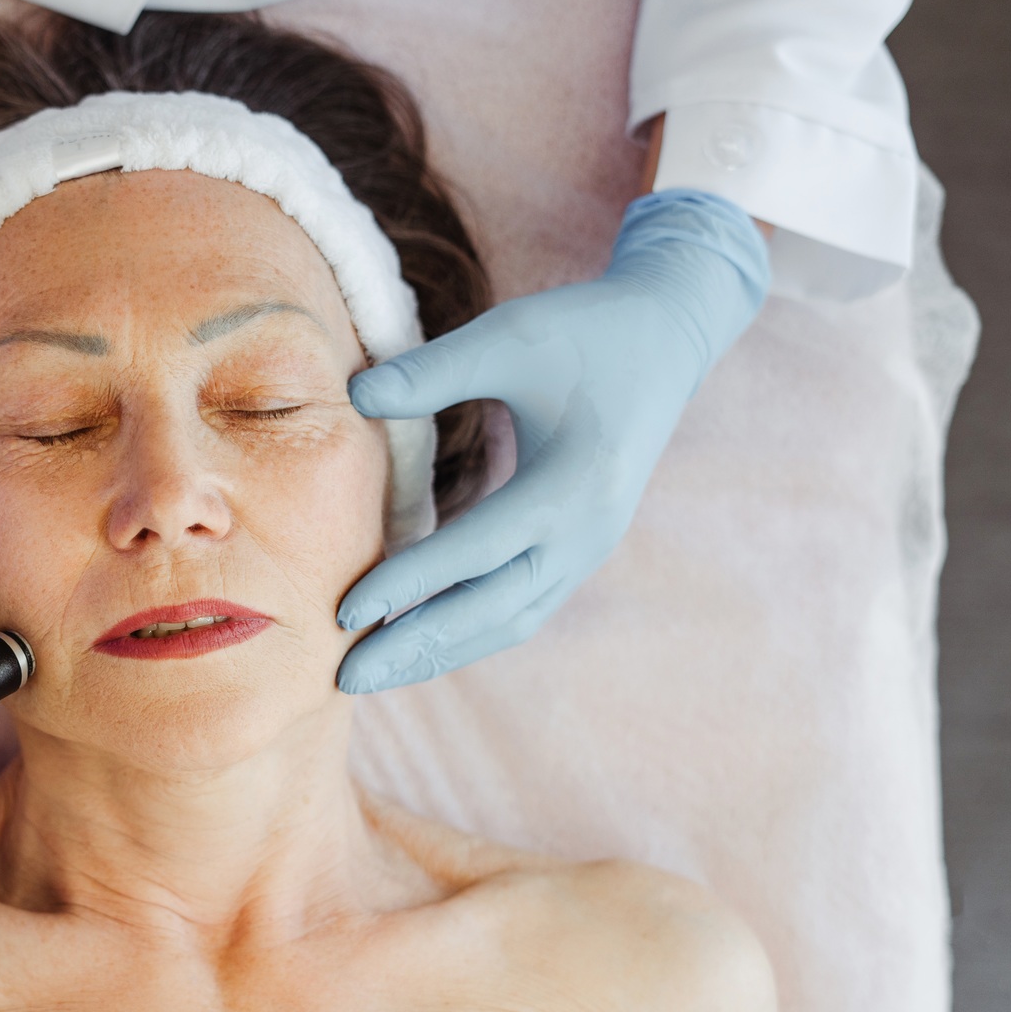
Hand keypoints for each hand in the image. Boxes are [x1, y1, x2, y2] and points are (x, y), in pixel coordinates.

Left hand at [337, 189, 769, 691]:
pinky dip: (468, 633)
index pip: (475, 550)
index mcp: (572, 485)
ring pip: (508, 622)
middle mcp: (587, 534)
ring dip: (440, 653)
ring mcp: (589, 550)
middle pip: (491, 611)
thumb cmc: (585, 331)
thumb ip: (434, 370)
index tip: (343, 613)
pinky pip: (521, 608)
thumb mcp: (512, 336)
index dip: (408, 583)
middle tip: (343, 680)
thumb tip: (354, 394)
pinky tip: (417, 645)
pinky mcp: (581, 552)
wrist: (667, 337)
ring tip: (372, 676)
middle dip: (416, 648)